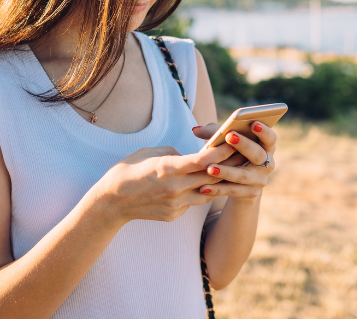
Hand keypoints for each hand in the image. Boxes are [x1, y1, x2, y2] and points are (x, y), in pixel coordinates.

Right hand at [94, 144, 235, 222]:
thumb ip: (176, 153)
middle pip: (211, 177)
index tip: (235, 142)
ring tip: (235, 170)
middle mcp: (175, 188)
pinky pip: (194, 201)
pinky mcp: (175, 215)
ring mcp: (176, 204)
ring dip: (220, 181)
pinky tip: (205, 185)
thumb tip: (193, 156)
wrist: (112, 202)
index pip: (202, 161)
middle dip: (229, 166)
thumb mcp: (152, 152)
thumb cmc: (130, 169)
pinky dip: (200, 192)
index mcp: (168, 168)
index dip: (221, 152)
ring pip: (208, 192)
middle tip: (244, 154)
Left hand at [191, 121, 276, 198]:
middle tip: (229, 136)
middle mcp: (267, 163)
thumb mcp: (227, 142)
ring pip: (243, 175)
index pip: (270, 137)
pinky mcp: (251, 193)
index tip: (253, 123)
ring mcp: (260, 179)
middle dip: (244, 145)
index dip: (264, 131)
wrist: (240, 182)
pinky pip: (234, 190)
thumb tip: (195, 130)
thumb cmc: (233, 153)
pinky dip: (218, 189)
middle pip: (258, 154)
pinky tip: (204, 187)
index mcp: (266, 146)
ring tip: (210, 168)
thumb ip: (214, 133)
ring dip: (226, 171)